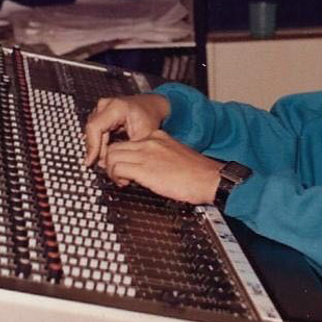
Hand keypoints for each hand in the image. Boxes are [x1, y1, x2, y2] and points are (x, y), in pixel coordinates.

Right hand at [83, 93, 170, 167]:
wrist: (151, 106)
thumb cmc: (149, 117)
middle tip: (102, 164)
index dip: (92, 146)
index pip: (95, 127)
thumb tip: (109, 165)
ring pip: (92, 131)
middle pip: (92, 130)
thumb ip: (127, 150)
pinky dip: (99, 141)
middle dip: (95, 149)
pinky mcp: (101, 112)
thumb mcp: (142, 136)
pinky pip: (95, 129)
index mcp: (117, 107)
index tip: (91, 161)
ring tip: (105, 160)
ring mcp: (102, 107)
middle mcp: (107, 105)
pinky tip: (105, 152)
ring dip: (97, 146)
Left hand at [100, 130, 222, 204]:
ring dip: (112, 170)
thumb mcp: (175, 157)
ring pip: (112, 155)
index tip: (123, 166)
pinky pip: (117, 167)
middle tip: (117, 175)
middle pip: (115, 146)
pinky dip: (116, 177)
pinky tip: (125, 183)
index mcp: (158, 137)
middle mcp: (150, 141)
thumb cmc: (197, 174)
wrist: (210, 179)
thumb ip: (158, 158)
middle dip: (111, 162)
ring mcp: (147, 153)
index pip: (128, 140)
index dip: (121, 155)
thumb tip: (144, 168)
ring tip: (121, 180)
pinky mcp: (145, 168)